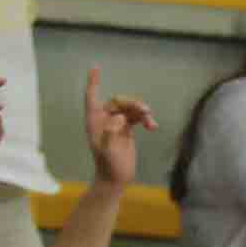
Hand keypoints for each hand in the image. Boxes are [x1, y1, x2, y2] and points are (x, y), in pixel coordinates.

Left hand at [79, 69, 154, 186]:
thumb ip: (110, 133)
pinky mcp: (126, 130)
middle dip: (131, 103)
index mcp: (95, 120)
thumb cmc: (108, 165)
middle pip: (118, 101)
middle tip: (145, 110)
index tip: (97, 68)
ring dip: (141, 112)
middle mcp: (104, 119)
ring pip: (129, 108)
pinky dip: (145, 119)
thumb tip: (119, 118)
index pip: (92, 97)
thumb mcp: (107, 150)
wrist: (116, 178)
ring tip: (151, 121)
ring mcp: (116, 124)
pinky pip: (137, 118)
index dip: (94, 82)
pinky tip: (153, 127)